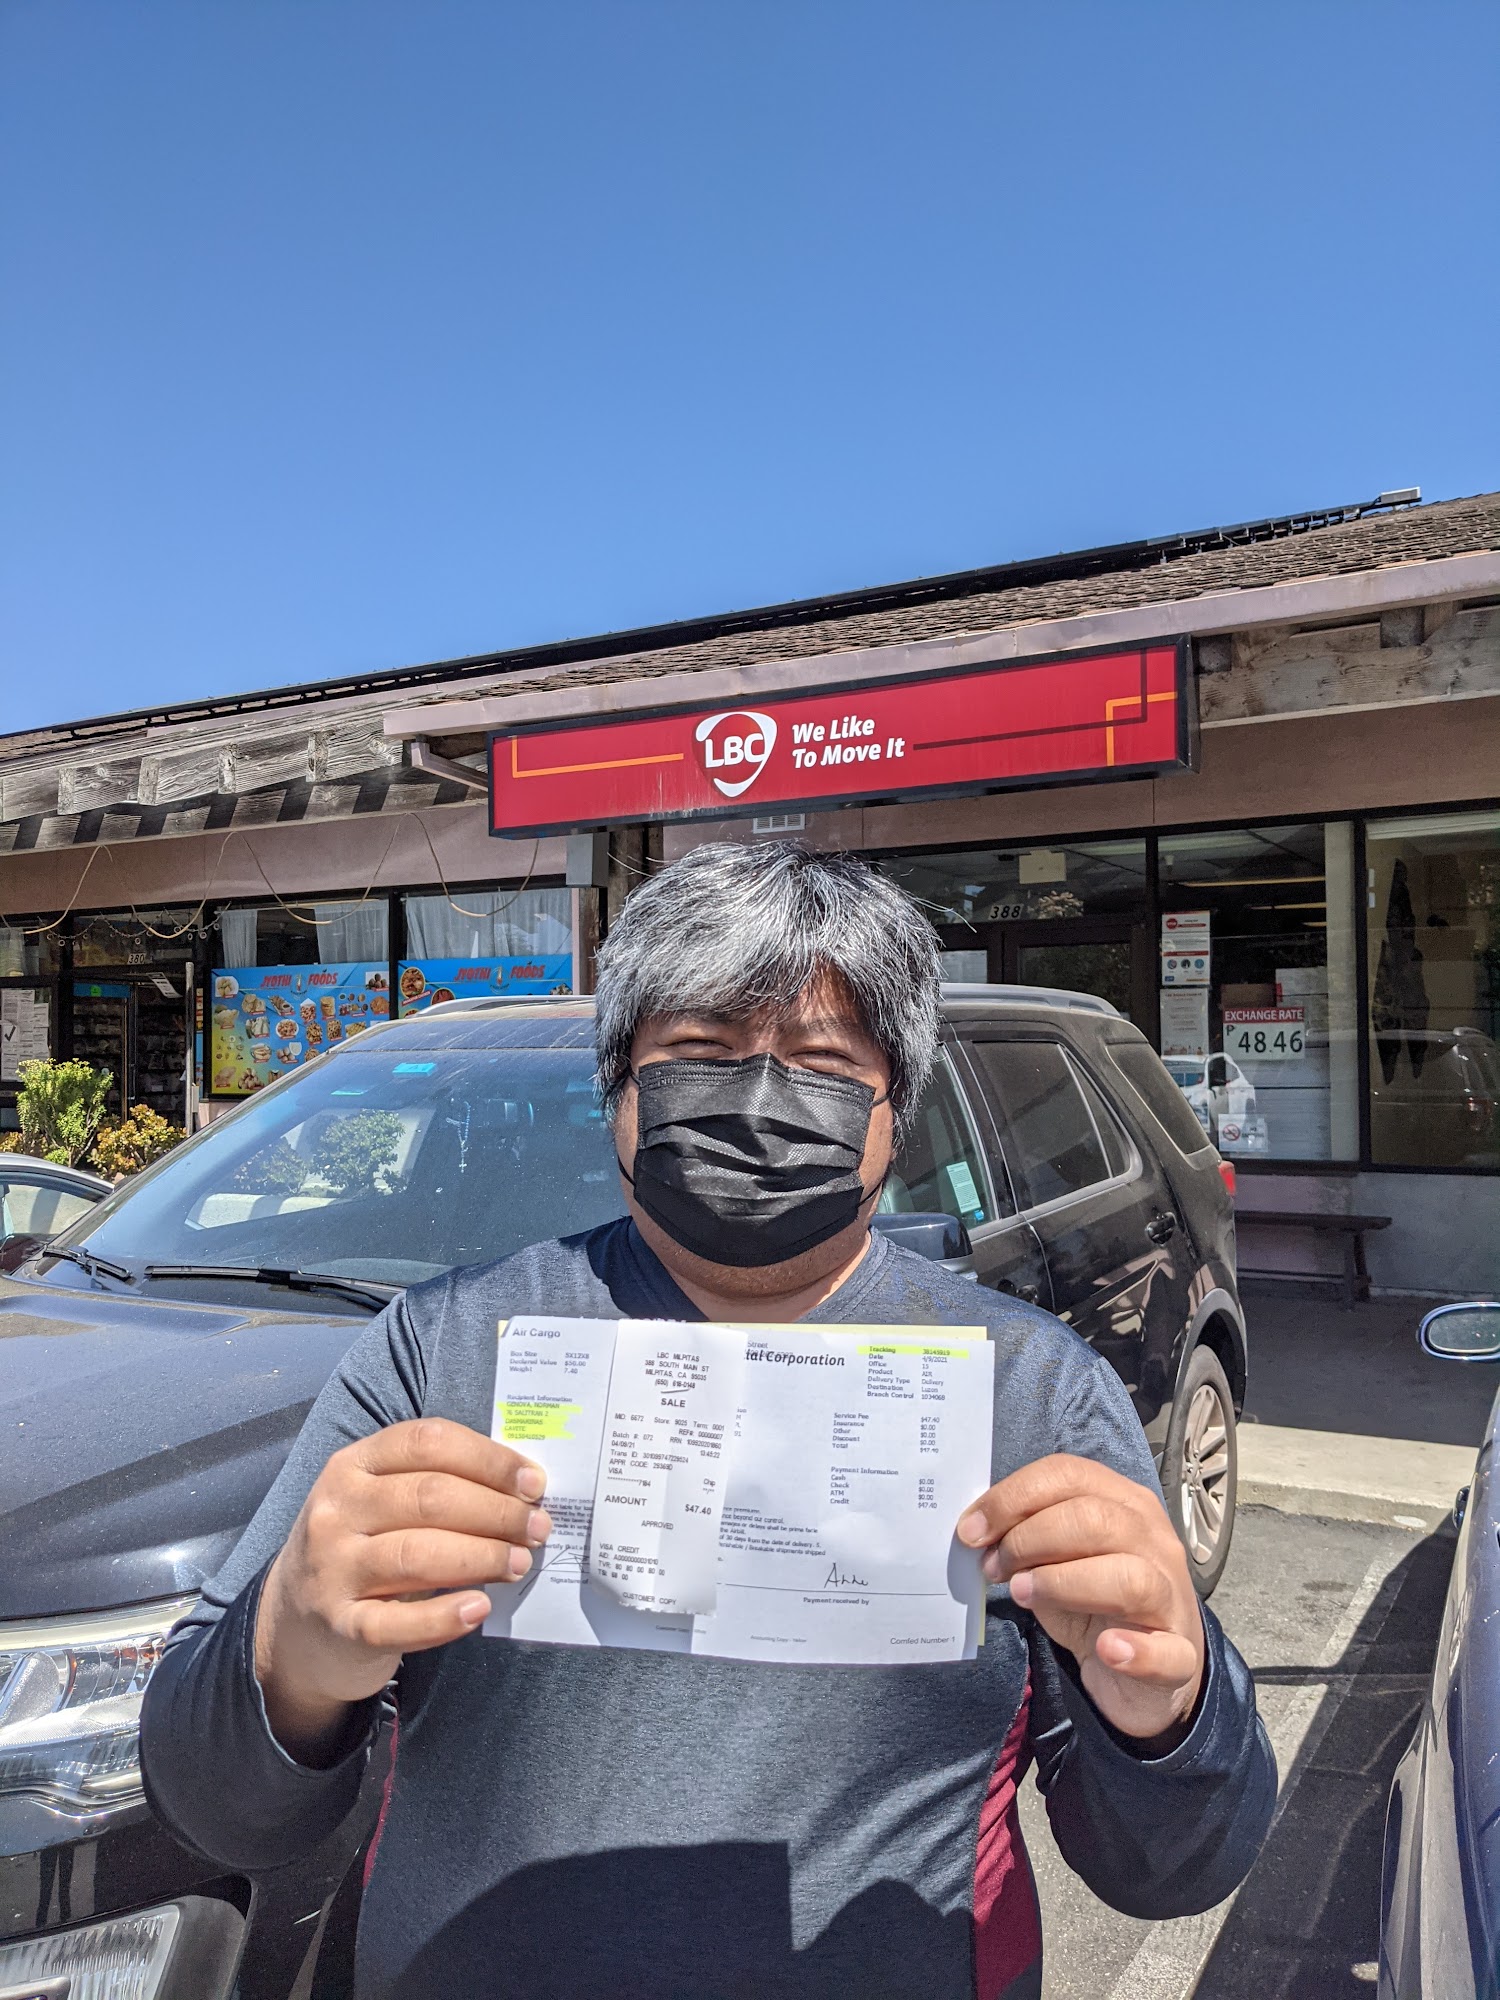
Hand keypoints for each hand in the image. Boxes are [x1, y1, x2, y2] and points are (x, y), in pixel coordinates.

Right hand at [254, 1418, 549, 1760]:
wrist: (292, 1623)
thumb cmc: (361, 1547)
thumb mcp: (379, 1501)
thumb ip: (434, 1485)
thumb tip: (521, 1489)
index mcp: (353, 1464)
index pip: (428, 1442)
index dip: (488, 1459)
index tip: (533, 1482)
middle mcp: (336, 1510)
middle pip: (430, 1497)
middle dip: (497, 1511)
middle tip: (538, 1527)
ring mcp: (332, 1568)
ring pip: (417, 1555)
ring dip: (482, 1557)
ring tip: (520, 1563)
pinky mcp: (338, 1626)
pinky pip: (396, 1622)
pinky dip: (443, 1616)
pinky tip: (479, 1608)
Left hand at [957, 1454, 1203, 1744]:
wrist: (1142, 1672)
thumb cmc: (1092, 1600)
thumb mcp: (1056, 1559)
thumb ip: (1026, 1536)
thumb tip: (975, 1531)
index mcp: (1123, 1503)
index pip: (1069, 1475)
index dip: (1012, 1497)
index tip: (970, 1530)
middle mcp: (1154, 1541)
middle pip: (1095, 1519)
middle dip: (1029, 1539)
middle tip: (994, 1569)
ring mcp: (1172, 1598)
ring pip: (1130, 1578)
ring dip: (1064, 1584)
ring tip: (1023, 1595)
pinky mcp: (1181, 1656)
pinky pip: (1167, 1653)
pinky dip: (1135, 1652)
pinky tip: (1106, 1650)